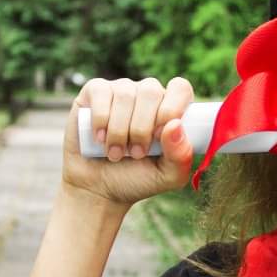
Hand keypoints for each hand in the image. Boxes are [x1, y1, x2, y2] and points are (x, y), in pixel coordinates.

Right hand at [62, 77, 194, 206]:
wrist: (98, 187)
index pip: (180, 88)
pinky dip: (100, 119)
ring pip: (125, 95)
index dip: (171, 109)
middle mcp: (148, 93)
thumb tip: (175, 125)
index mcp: (171, 108)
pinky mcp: (95, 91)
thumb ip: (181, 155)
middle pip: (151, 92)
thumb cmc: (137, 178)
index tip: (159, 137)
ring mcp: (121, 89)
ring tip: (115, 154)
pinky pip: (101, 93)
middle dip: (142, 128)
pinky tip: (99, 138)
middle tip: (136, 154)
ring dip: (119, 130)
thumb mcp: (167, 176)